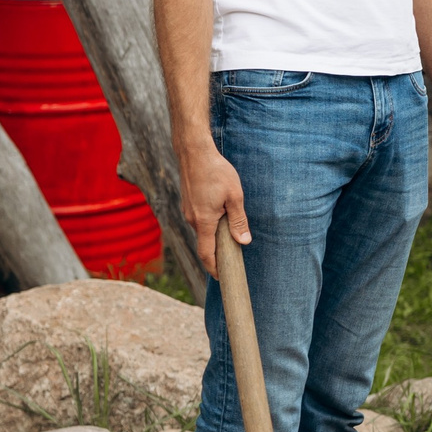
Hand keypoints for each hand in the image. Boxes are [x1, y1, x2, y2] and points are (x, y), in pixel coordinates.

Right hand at [179, 142, 249, 266]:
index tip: (222, 278)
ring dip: (215, 236)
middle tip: (233, 260)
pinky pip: (200, 220)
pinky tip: (222, 216)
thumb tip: (243, 241)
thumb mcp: (235, 196)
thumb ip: (238, 220)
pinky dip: (210, 225)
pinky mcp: (189, 203)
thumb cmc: (217, 172)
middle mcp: (192, 219)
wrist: (194, 153)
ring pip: (203, 230)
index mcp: (204, 221)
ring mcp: (188, 211)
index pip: (206, 253)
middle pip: (205, 243)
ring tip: (231, 237)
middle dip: (217, 254)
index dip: (213, 268)